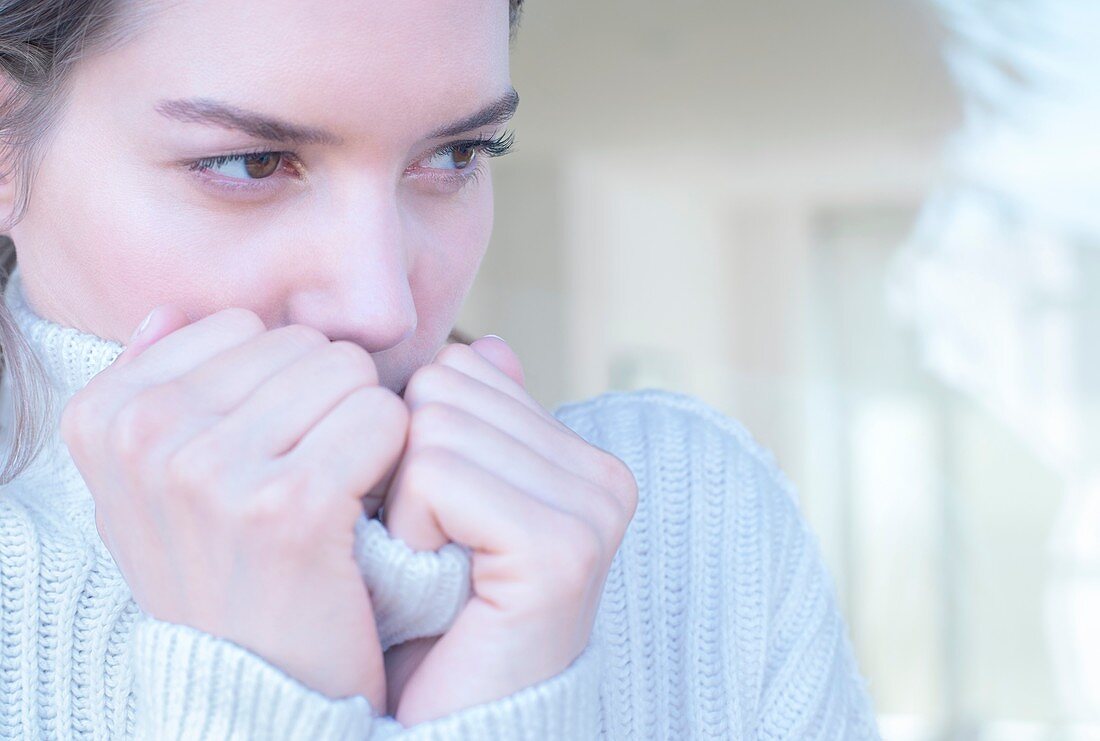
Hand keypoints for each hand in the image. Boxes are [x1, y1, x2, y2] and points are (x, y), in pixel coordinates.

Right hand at [60, 305, 404, 709]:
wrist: (256, 689)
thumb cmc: (222, 576)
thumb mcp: (154, 488)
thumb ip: (154, 389)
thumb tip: (169, 311)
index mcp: (106, 415)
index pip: (243, 325)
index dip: (278, 387)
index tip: (266, 454)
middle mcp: (146, 434)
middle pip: (302, 343)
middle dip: (327, 402)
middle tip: (314, 475)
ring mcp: (211, 469)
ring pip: (349, 370)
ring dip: (364, 427)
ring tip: (337, 491)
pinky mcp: (291, 505)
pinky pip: (384, 417)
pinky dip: (396, 459)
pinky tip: (369, 509)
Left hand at [377, 336, 638, 723]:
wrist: (452, 728)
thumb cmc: (436, 622)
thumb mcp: (451, 507)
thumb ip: (475, 426)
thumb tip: (488, 346)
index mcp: (582, 459)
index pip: (462, 370)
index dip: (416, 442)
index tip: (437, 523)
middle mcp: (603, 476)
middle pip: (444, 388)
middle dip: (407, 467)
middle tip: (431, 550)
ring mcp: (593, 510)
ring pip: (432, 425)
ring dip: (404, 505)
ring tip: (437, 570)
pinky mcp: (562, 548)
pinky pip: (435, 476)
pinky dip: (410, 531)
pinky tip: (440, 584)